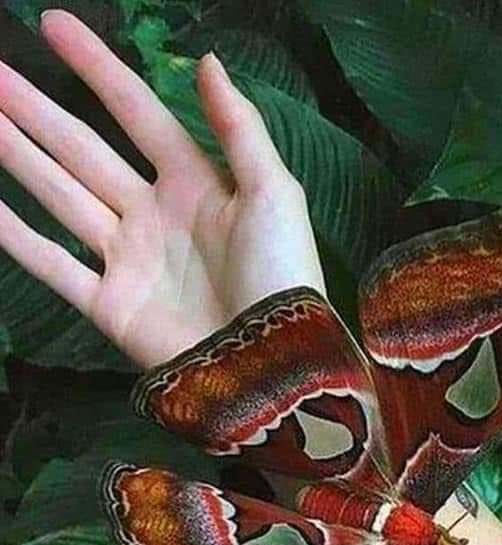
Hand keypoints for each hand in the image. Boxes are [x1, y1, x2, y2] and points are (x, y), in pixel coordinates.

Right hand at [0, 10, 324, 367]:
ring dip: (19, 156)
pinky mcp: (110, 306)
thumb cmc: (282, 275)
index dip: (97, 69)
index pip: (135, 112)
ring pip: (60, 196)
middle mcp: (153, 214)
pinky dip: (17, 237)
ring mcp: (128, 260)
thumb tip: (207, 62)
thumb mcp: (273, 191)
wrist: (273, 362)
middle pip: (84, 150)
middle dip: (37, 110)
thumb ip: (238, 127)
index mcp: (195, 182)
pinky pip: (53, 265)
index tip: (54, 26)